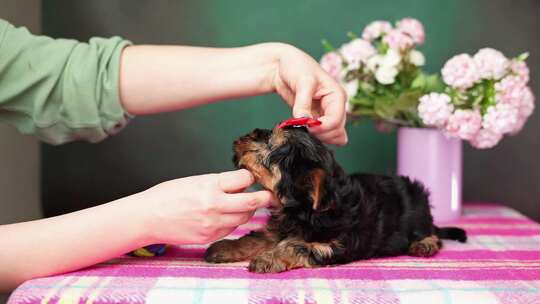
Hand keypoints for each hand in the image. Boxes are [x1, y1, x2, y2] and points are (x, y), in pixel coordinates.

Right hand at [137, 169, 271, 244]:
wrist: (148, 217)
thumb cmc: (168, 196)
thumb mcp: (195, 181)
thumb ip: (219, 183)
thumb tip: (240, 184)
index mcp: (210, 185)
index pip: (244, 179)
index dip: (251, 178)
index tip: (252, 178)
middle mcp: (215, 205)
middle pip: (252, 202)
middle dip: (265, 198)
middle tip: (270, 195)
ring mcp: (213, 224)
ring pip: (244, 217)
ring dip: (247, 210)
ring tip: (241, 204)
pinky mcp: (210, 237)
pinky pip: (231, 229)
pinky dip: (233, 222)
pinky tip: (224, 216)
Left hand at [271, 44, 347, 144]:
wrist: (283, 66)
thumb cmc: (297, 66)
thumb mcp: (302, 81)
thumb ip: (303, 102)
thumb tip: (303, 121)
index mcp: (337, 95)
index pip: (336, 120)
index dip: (321, 128)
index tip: (304, 125)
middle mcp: (336, 106)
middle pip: (336, 131)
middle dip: (319, 133)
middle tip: (300, 127)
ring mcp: (327, 114)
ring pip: (332, 136)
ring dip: (318, 137)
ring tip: (300, 127)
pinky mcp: (317, 119)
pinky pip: (323, 135)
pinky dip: (315, 137)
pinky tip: (302, 129)